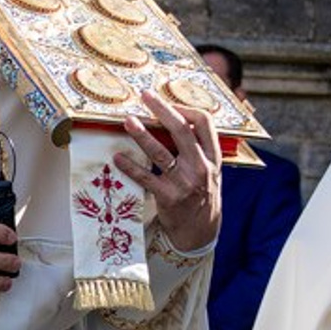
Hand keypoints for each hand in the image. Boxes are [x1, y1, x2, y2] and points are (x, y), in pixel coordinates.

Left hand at [114, 95, 222, 252]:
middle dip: (162, 110)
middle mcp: (201, 167)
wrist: (200, 233)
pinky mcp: (168, 198)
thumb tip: (176, 121)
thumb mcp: (210, 172)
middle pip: (181, 130)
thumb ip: (199, 150)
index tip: (168, 101)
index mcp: (212, 158)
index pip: (204, 123)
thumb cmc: (201, 197)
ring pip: (161, 152)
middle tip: (145, 96)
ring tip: (128, 121)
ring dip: (142, 135)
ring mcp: (185, 183)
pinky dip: (130, 166)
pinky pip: (146, 178)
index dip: (185, 108)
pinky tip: (118, 157)